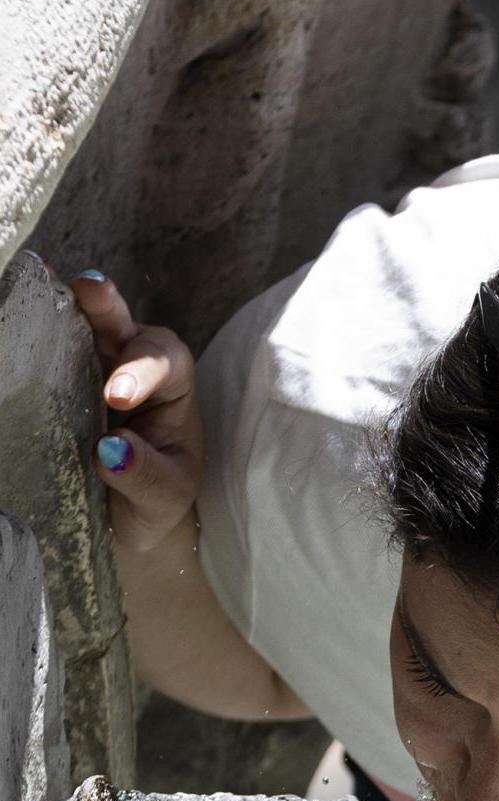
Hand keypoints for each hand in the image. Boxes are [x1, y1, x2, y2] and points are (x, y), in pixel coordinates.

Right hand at [68, 271, 203, 552]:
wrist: (132, 513)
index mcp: (174, 388)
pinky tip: (22, 328)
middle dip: (107, 307)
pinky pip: (55, 354)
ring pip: (87, 331)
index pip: (166, 363)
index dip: (141, 369)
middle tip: (90, 288)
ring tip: (43, 292)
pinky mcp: (67, 380)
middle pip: (126, 327)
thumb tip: (111, 450)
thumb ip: (144, 474)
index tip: (116, 397)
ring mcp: (99, 369)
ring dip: (68, 312)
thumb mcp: (163, 497)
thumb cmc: (157, 499)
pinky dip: (42, 339)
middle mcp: (138, 366)